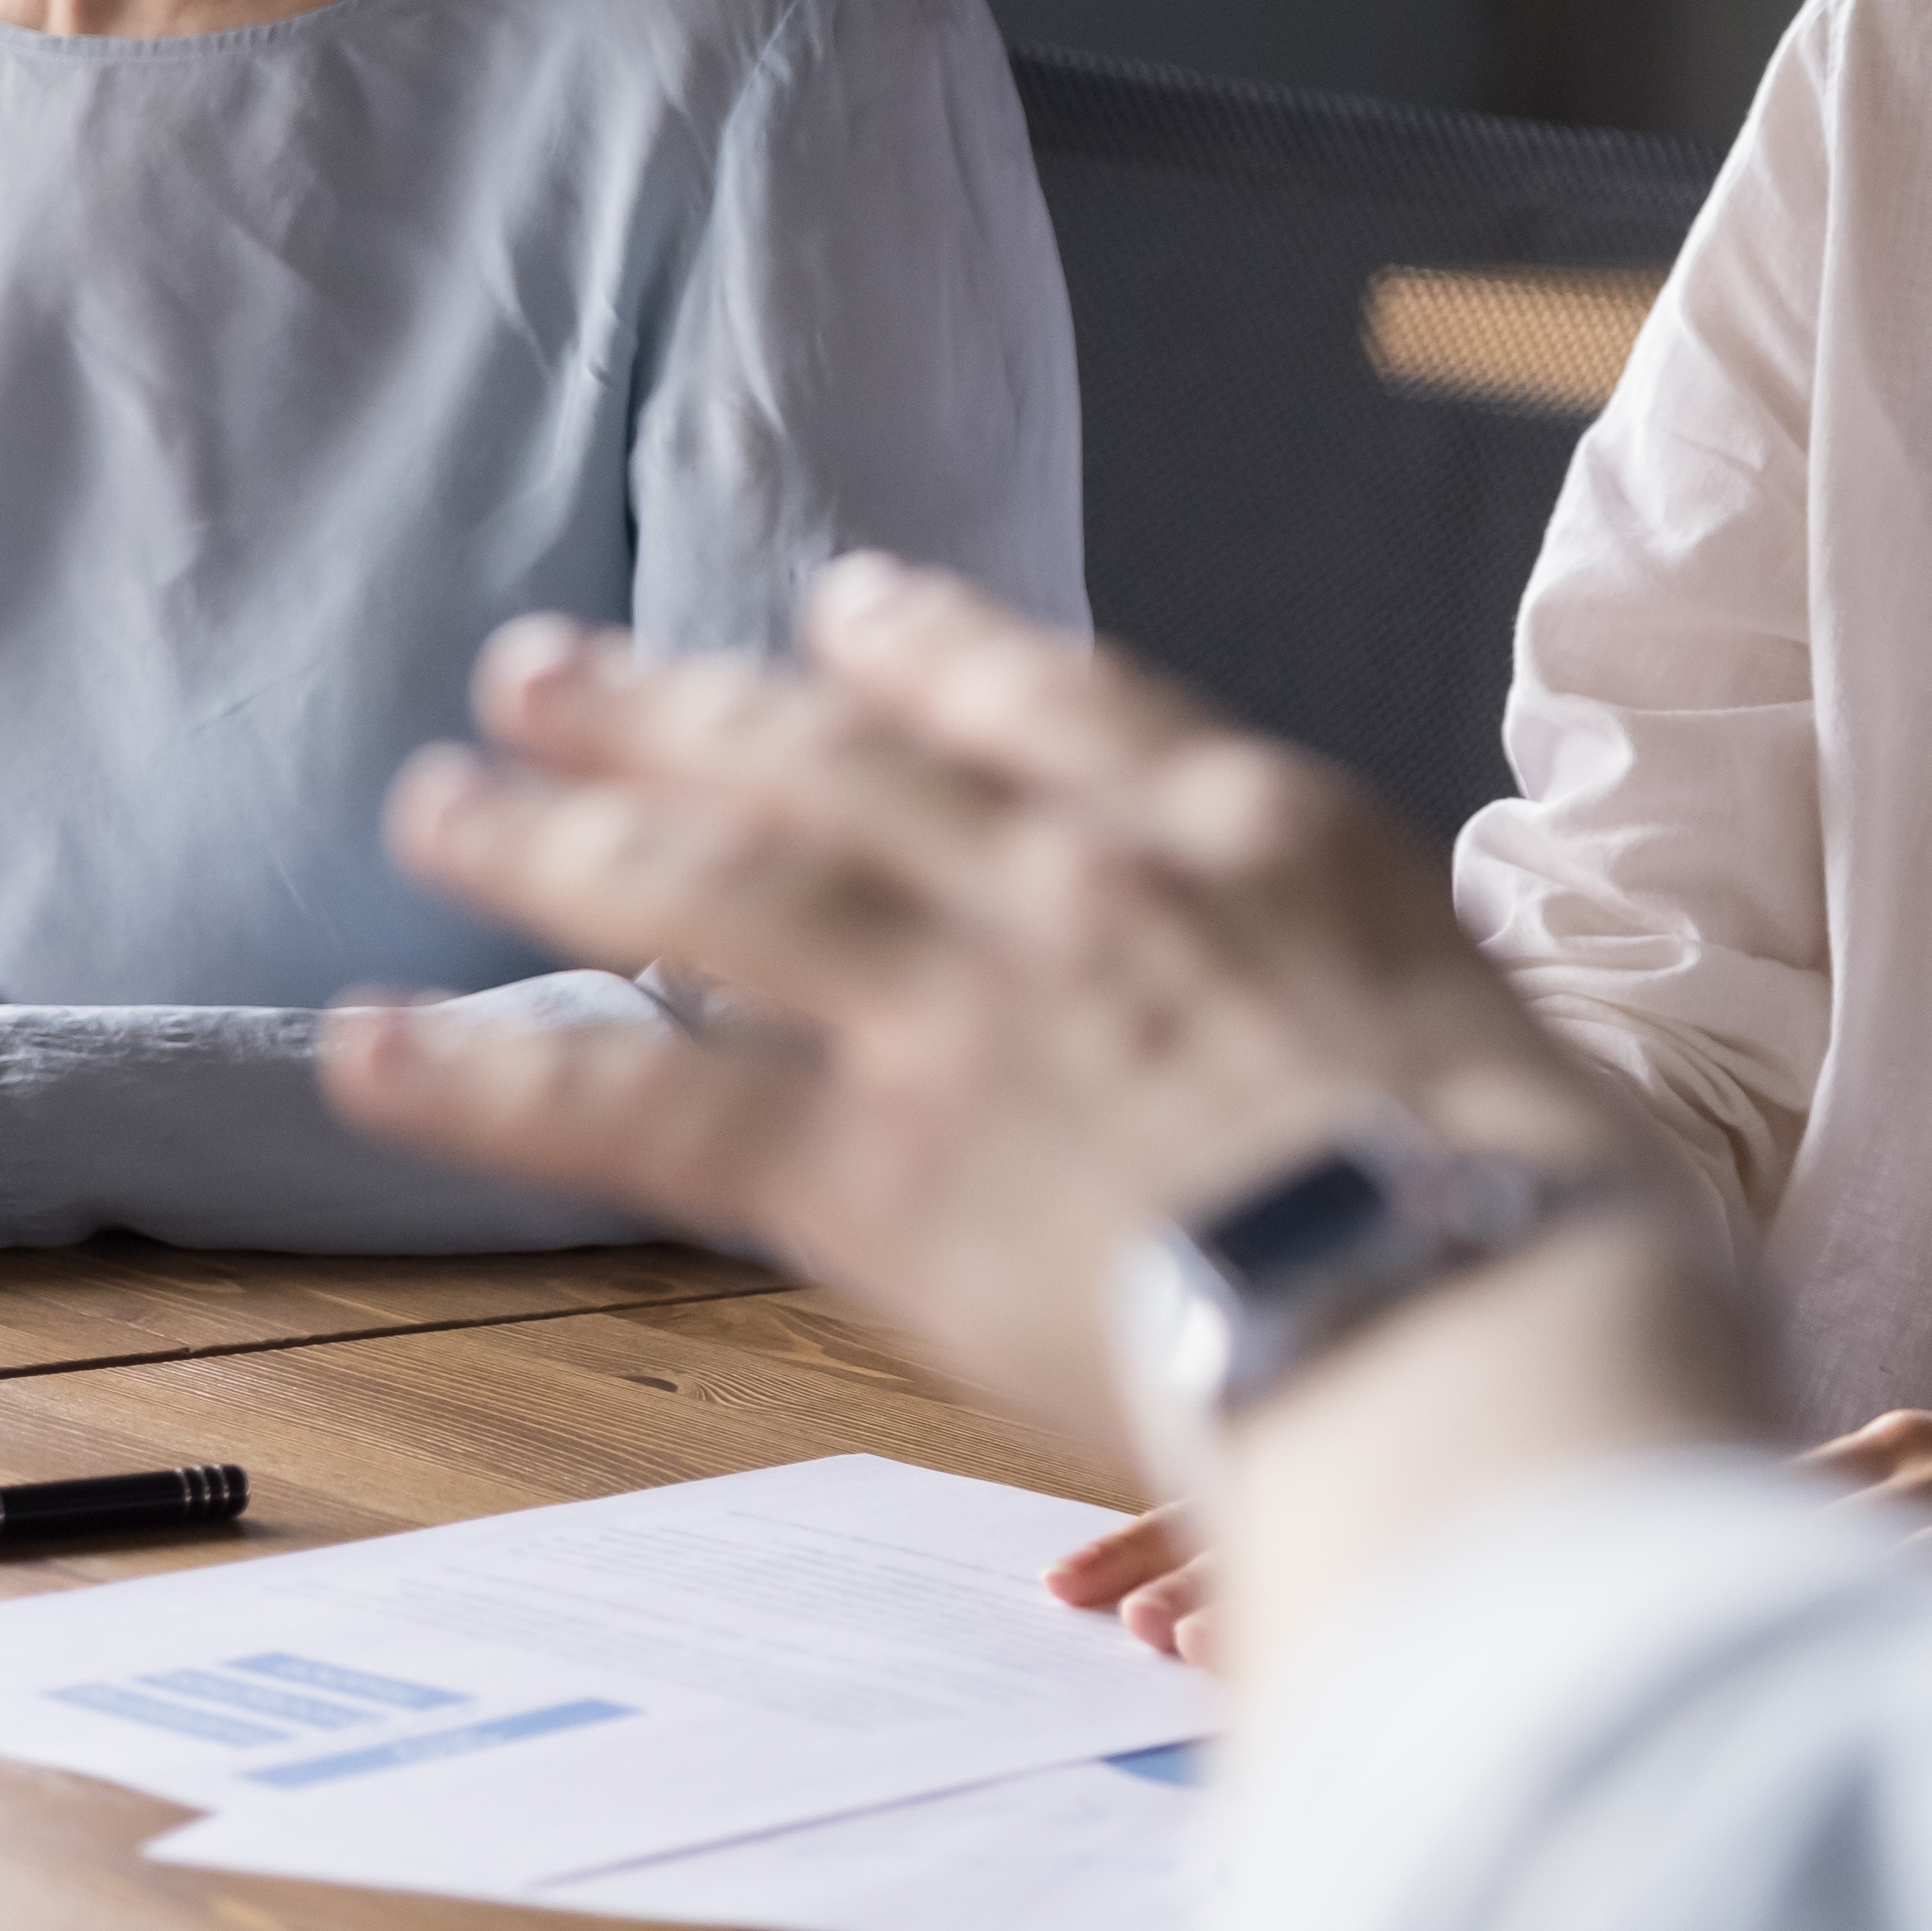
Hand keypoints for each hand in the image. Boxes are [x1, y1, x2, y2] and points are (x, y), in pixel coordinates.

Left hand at [326, 558, 1765, 1655]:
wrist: (1477, 1321)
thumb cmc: (1562, 1234)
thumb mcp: (1536, 1068)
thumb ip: (1421, 1053)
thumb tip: (1442, 1126)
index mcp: (1264, 838)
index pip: (1053, 700)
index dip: (928, 649)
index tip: (841, 609)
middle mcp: (1087, 883)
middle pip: (836, 762)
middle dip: (680, 707)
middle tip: (549, 668)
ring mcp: (966, 1017)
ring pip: (710, 884)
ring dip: (554, 833)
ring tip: (440, 800)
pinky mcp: (874, 1176)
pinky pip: (635, 1103)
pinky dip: (485, 1070)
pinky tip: (369, 1049)